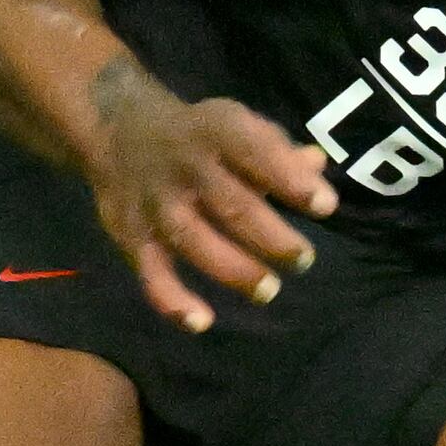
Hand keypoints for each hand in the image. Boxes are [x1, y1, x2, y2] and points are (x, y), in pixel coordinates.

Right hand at [83, 62, 334, 332]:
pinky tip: (201, 321)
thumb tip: (318, 165)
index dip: (290, 178)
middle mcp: (185, 166)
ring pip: (194, 239)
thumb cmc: (200, 135)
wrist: (119, 131)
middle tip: (303, 259)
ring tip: (268, 290)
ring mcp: (156, 202)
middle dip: (271, 236)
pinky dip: (171, 300)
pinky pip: (150, 271)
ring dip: (233, 269)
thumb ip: (276, 149)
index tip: (326, 205)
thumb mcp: (235, 124)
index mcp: (216, 131)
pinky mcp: (131, 235)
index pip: (256, 150)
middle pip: (231, 204)